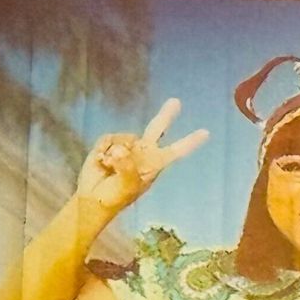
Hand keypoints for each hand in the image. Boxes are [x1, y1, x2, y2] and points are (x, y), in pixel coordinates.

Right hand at [75, 98, 208, 211]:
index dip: (190, 142)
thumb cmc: (115, 197)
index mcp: (155, 165)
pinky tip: (101, 162)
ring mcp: (127, 146)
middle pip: (158, 128)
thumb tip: (120, 151)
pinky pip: (108, 139)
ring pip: (126, 137)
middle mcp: (144, 152)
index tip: (206, 132)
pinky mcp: (109, 143)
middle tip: (176, 101)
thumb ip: (126, 169)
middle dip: (166, 115)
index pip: (177, 151)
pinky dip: (102, 151)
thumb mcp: (125, 187)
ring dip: (115, 154)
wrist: (93, 198)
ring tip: (110, 169)